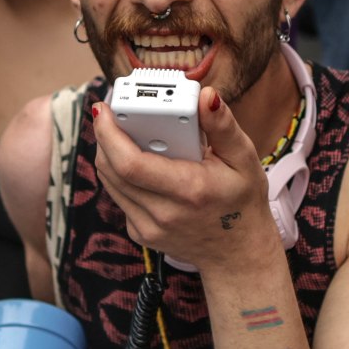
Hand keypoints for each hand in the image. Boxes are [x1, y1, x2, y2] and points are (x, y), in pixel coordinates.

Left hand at [89, 89, 272, 273]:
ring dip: (109, 153)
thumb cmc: (243, 201)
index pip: (130, 163)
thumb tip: (206, 96)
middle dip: (105, 136)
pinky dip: (120, 174)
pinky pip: (119, 196)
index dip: (109, 134)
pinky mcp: (141, 233)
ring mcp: (148, 228)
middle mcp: (163, 213)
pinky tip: (137, 161)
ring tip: (121, 131)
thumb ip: (222, 126)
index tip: (104, 109)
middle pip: (112, 169)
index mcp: (188, 190)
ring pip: (110, 182)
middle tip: (113, 112)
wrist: (239, 252)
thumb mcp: (244, 159)